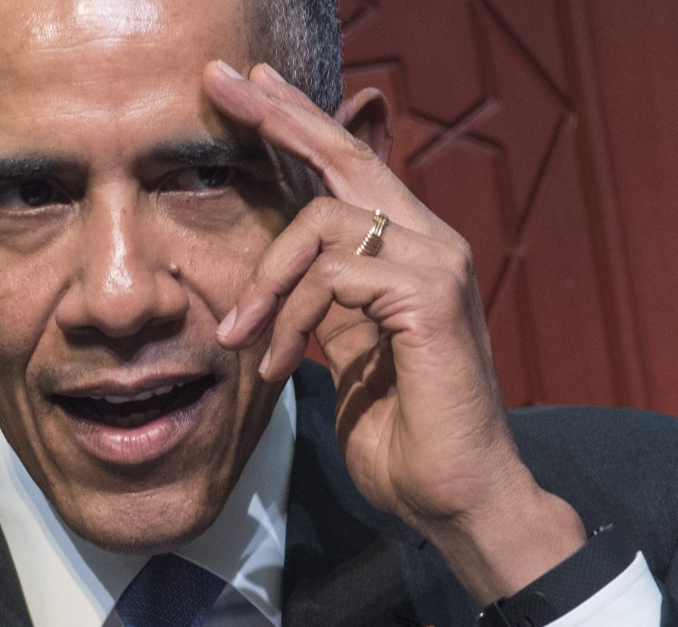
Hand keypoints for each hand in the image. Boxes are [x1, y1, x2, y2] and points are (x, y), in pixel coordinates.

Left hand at [205, 61, 584, 603]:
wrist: (452, 493)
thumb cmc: (400, 428)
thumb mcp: (342, 351)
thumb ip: (319, 302)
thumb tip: (274, 273)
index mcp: (406, 250)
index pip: (346, 170)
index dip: (298, 125)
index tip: (251, 91)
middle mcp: (428, 241)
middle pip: (344, 155)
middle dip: (278, 118)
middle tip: (225, 82)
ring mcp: (436, 262)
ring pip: (324, 224)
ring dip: (265, 283)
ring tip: (242, 339)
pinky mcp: (432, 295)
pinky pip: (333, 276)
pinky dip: (291, 318)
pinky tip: (278, 363)